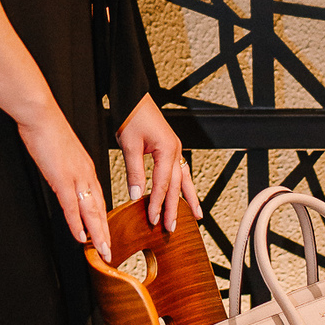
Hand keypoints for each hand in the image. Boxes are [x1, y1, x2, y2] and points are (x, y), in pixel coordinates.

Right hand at [18, 110, 110, 260]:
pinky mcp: (62, 179)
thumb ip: (66, 168)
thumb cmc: (48, 131)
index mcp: (87, 168)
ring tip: (103, 250)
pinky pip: (72, 206)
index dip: (102, 219)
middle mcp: (86, 174)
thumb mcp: (63, 153)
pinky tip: (81, 236)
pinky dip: (77, 223)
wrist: (42, 116)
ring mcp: (76, 177)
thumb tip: (62, 179)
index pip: (99, 199)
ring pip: (91, 211)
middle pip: (100, 209)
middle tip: (110, 252)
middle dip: (105, 233)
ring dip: (98, 233)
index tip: (105, 233)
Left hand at [116, 94, 201, 231]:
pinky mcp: (170, 147)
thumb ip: (135, 172)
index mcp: (167, 149)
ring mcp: (174, 148)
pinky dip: (182, 184)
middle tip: (173, 227)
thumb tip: (136, 196)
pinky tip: (184, 193)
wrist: (133, 97)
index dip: (158, 204)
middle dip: (175, 207)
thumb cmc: (132, 115)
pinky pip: (180, 170)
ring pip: (184, 178)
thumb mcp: (129, 145)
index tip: (154, 220)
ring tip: (195, 215)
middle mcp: (175, 149)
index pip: (162, 184)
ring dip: (187, 198)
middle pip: (176, 185)